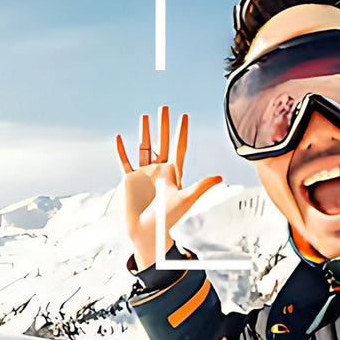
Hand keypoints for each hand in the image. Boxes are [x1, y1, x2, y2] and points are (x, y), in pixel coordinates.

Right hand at [116, 106, 221, 269]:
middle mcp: (159, 170)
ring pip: (144, 147)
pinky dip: (122, 149)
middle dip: (163, 125)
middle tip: (164, 108)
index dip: (182, 132)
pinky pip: (125, 160)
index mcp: (173, 173)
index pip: (179, 148)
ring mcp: (144, 173)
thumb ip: (201, 187)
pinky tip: (120, 138)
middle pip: (162, 142)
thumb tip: (219, 177)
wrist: (149, 231)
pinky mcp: (130, 179)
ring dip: (144, 132)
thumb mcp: (186, 200)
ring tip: (145, 116)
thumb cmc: (169, 218)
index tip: (184, 116)